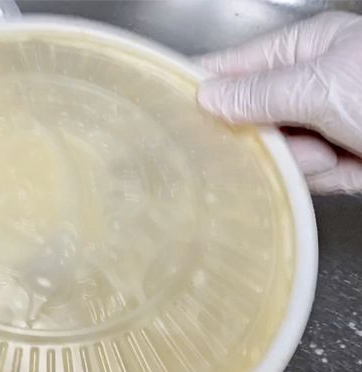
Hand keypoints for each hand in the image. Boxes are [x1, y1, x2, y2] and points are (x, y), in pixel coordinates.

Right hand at [197, 11, 361, 193]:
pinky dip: (321, 177)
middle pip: (257, 116)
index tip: (172, 99)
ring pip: (281, 151)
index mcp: (311, 49)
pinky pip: (307, 176)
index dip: (208, 81)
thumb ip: (259, 94)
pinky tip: (345, 165)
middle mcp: (317, 85)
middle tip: (261, 144)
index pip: (242, 64)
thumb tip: (208, 96)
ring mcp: (331, 124)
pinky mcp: (344, 160)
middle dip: (262, 136)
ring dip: (300, 160)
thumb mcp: (319, 86)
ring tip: (328, 153)